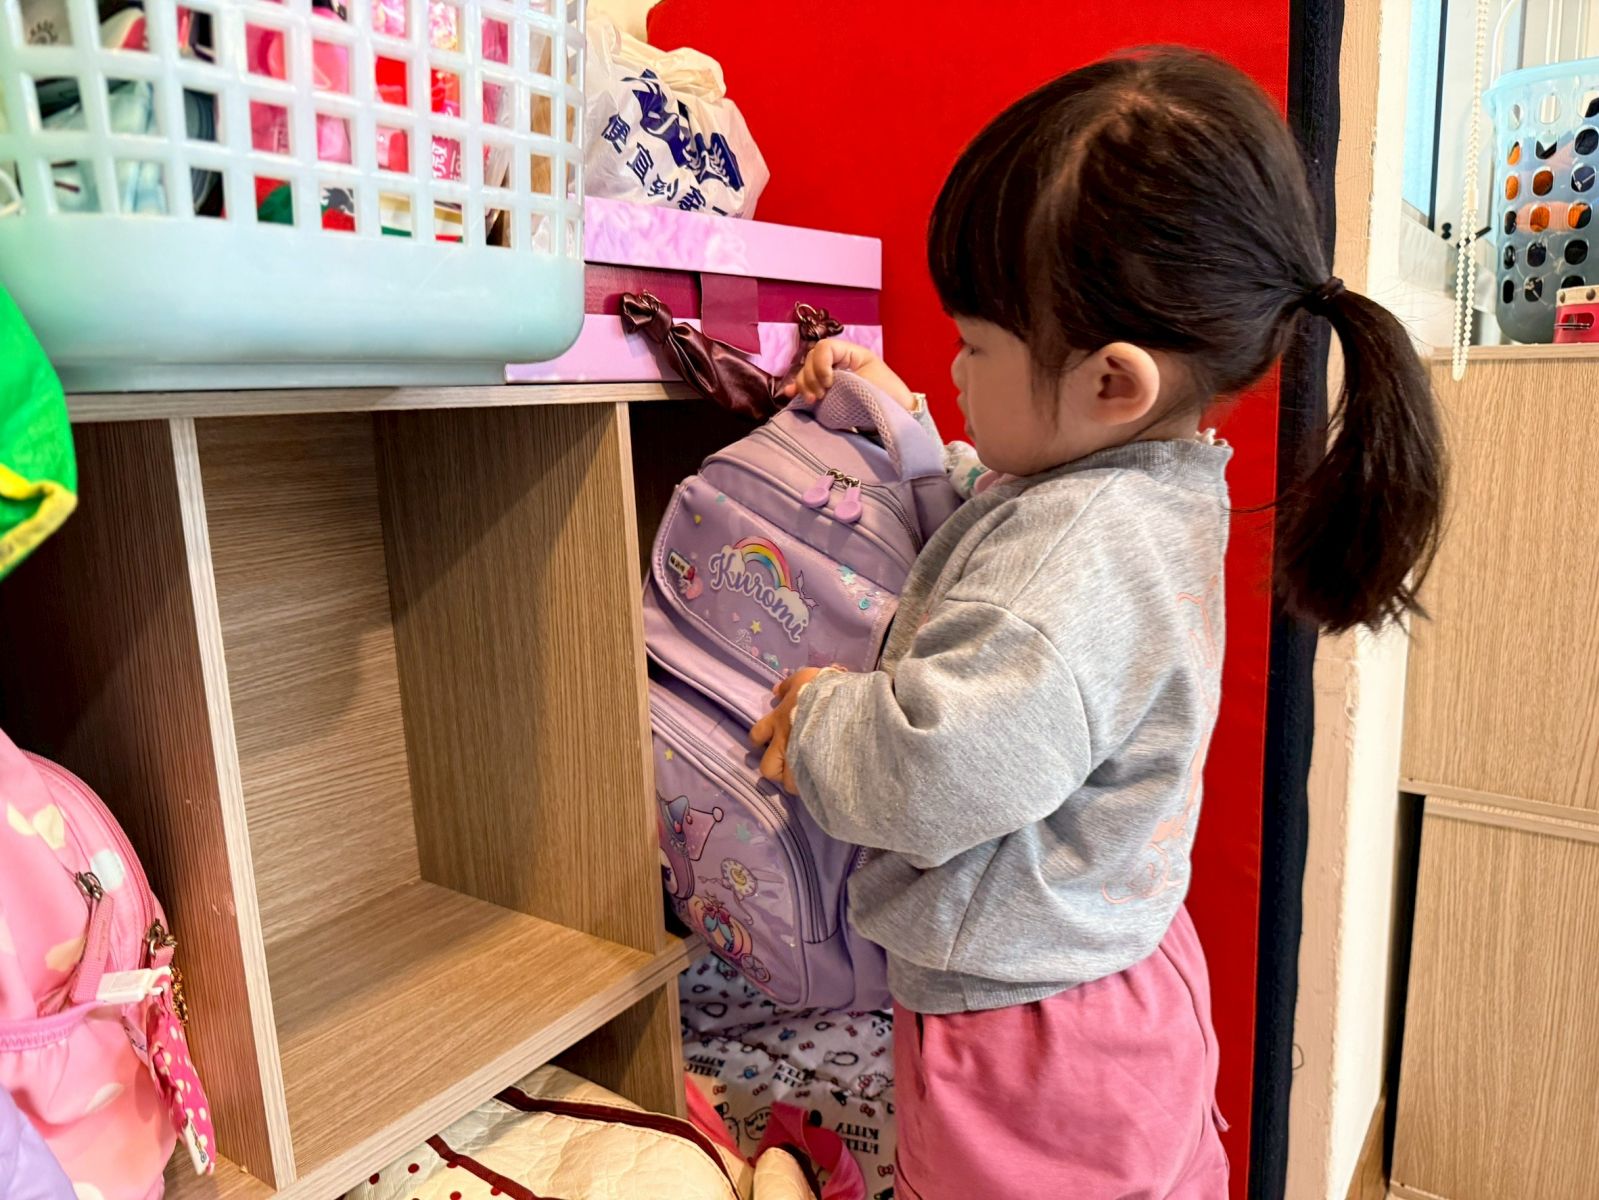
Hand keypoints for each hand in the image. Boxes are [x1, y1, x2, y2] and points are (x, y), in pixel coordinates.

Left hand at [749, 668, 831, 792]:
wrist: (844, 705)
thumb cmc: (823, 688)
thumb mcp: (804, 678)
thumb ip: (789, 685)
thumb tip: (777, 690)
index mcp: (778, 721)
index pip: (756, 736)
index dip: (759, 741)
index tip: (768, 742)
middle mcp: (784, 744)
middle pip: (767, 769)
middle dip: (776, 770)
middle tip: (789, 765)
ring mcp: (800, 760)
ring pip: (789, 784)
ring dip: (797, 782)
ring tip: (809, 778)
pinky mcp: (818, 772)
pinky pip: (811, 788)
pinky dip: (815, 787)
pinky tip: (825, 782)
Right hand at [784, 340, 918, 411]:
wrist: (897, 413)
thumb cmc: (888, 395)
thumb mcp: (870, 382)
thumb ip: (845, 379)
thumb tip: (823, 383)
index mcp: (851, 353)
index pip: (825, 347)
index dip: (821, 364)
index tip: (829, 383)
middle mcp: (839, 361)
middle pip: (811, 359)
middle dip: (810, 377)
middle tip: (820, 396)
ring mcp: (831, 374)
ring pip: (806, 372)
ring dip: (803, 385)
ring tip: (812, 400)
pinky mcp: (827, 389)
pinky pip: (807, 384)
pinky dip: (797, 388)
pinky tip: (790, 394)